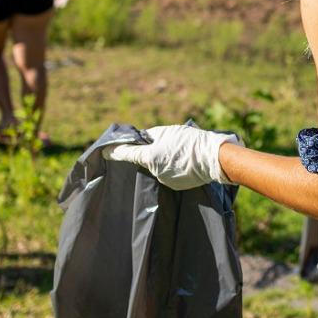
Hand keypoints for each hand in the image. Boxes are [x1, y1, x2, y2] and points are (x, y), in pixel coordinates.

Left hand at [104, 124, 243, 189]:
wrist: (214, 159)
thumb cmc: (190, 142)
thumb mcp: (169, 131)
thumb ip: (152, 136)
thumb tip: (143, 139)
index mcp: (150, 158)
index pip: (127, 154)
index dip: (114, 151)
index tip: (104, 151)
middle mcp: (154, 172)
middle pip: (146, 160)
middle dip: (151, 152)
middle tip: (165, 142)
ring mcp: (165, 181)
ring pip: (158, 167)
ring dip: (163, 160)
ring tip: (180, 151)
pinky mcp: (176, 186)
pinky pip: (169, 174)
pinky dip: (173, 168)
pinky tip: (185, 161)